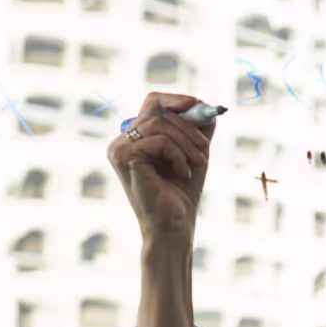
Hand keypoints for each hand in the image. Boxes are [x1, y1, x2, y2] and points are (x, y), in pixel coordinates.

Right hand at [107, 92, 213, 253]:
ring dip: (187, 143)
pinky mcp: (124, 157)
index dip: (176, 100)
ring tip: (198, 164)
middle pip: (158, 111)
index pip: (153, 102)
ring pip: (160, 124)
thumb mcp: (194, 153)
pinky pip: (158, 140)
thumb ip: (197, 129)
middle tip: (205, 148)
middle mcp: (122, 141)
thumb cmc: (181, 193)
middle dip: (189, 127)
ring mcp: (119, 148)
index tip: (199, 106)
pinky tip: (182, 173)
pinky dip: (177, 155)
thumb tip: (206, 106)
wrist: (174, 226)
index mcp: (135, 138)